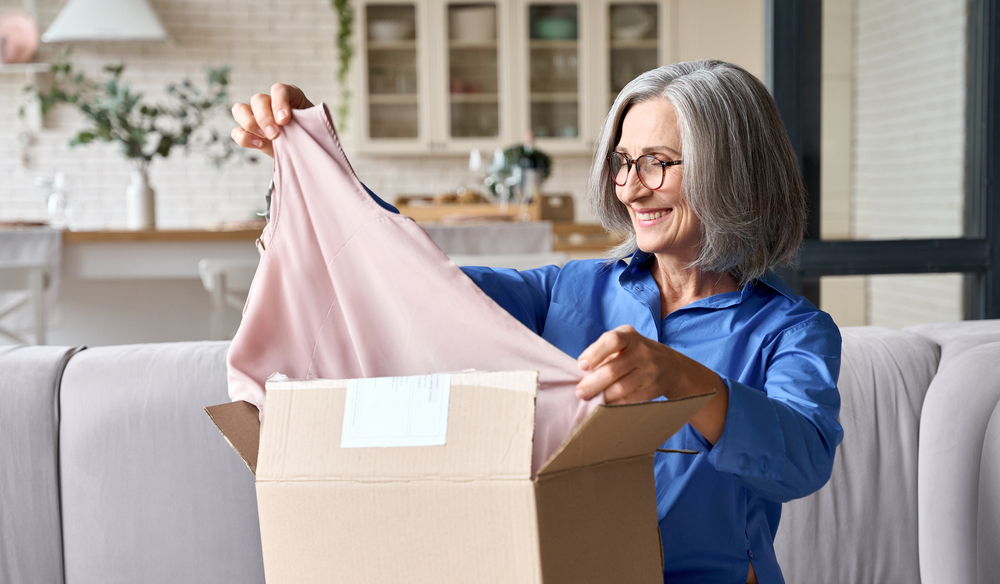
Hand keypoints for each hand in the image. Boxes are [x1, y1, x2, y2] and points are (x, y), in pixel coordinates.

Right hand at [231, 83, 313, 157]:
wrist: (307, 150)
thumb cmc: (312, 134)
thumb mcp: (313, 126)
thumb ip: (307, 123)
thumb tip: (301, 129)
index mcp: (288, 96)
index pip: (278, 90)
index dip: (279, 103)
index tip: (285, 120)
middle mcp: (270, 103)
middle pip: (257, 99)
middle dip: (264, 117)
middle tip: (275, 134)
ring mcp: (257, 117)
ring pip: (240, 110)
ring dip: (250, 124)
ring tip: (265, 138)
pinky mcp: (250, 133)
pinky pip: (237, 131)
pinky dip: (244, 138)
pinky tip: (259, 144)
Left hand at [575, 325, 728, 442]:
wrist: (671, 366)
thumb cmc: (635, 352)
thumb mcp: (622, 343)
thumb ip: (602, 352)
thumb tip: (580, 372)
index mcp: (629, 336)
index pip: (612, 341)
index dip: (594, 354)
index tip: (581, 366)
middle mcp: (642, 352)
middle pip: (613, 370)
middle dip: (592, 383)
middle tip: (580, 392)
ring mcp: (649, 371)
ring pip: (620, 388)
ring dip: (601, 396)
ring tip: (589, 399)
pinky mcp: (653, 388)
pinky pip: (629, 399)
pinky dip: (614, 404)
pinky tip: (604, 405)